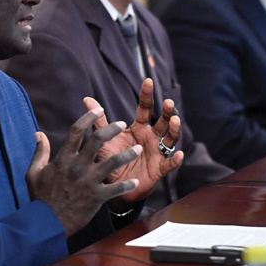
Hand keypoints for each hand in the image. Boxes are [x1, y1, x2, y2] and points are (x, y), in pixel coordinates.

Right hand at [26, 108, 140, 236]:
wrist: (46, 223)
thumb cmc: (40, 198)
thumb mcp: (33, 172)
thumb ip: (39, 151)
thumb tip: (39, 134)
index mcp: (63, 158)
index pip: (77, 131)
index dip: (89, 117)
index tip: (99, 109)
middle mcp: (78, 166)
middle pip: (98, 140)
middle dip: (112, 129)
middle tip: (122, 123)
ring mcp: (88, 181)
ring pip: (113, 162)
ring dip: (128, 154)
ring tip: (138, 149)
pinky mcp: (97, 197)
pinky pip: (117, 189)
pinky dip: (127, 185)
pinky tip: (135, 182)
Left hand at [83, 78, 182, 211]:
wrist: (112, 185)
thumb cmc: (111, 158)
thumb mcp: (105, 139)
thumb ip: (99, 121)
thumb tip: (86, 99)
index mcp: (139, 127)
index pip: (145, 108)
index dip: (147, 95)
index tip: (147, 80)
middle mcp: (151, 137)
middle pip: (163, 121)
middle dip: (167, 111)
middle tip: (167, 102)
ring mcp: (157, 152)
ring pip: (170, 138)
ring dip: (174, 129)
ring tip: (174, 120)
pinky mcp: (159, 169)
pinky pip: (169, 164)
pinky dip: (175, 160)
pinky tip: (178, 154)